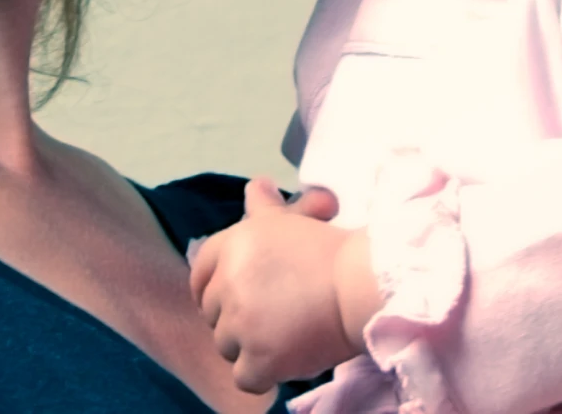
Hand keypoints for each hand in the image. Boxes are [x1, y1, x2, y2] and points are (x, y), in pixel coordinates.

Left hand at [188, 179, 378, 393]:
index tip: (229, 298)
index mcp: (232, 247)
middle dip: (234, 316)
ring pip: (226, 345)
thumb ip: (264, 207)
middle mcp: (228, 283)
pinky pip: (244, 376)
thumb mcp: (291, 221)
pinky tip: (283, 361)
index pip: (200, 271)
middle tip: (268, 316)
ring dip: (248, 346)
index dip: (211, 286)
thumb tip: (256, 185)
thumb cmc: (330, 251)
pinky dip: (262, 373)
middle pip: (211, 312)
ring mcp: (241, 324)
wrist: (360, 285)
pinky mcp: (258, 359)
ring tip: (281, 336)